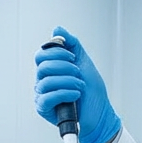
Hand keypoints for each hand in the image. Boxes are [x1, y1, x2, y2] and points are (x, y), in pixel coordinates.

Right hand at [34, 26, 120, 142]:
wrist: (99, 113)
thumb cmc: (91, 91)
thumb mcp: (83, 61)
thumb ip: (71, 44)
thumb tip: (57, 29)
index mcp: (50, 70)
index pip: (42, 55)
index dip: (57, 53)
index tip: (73, 57)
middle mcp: (43, 81)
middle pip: (42, 66)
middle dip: (65, 67)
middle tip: (78, 73)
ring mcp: (42, 95)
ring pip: (46, 82)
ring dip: (68, 82)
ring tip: (80, 87)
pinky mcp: (44, 109)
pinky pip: (47, 97)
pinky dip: (65, 94)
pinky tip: (76, 95)